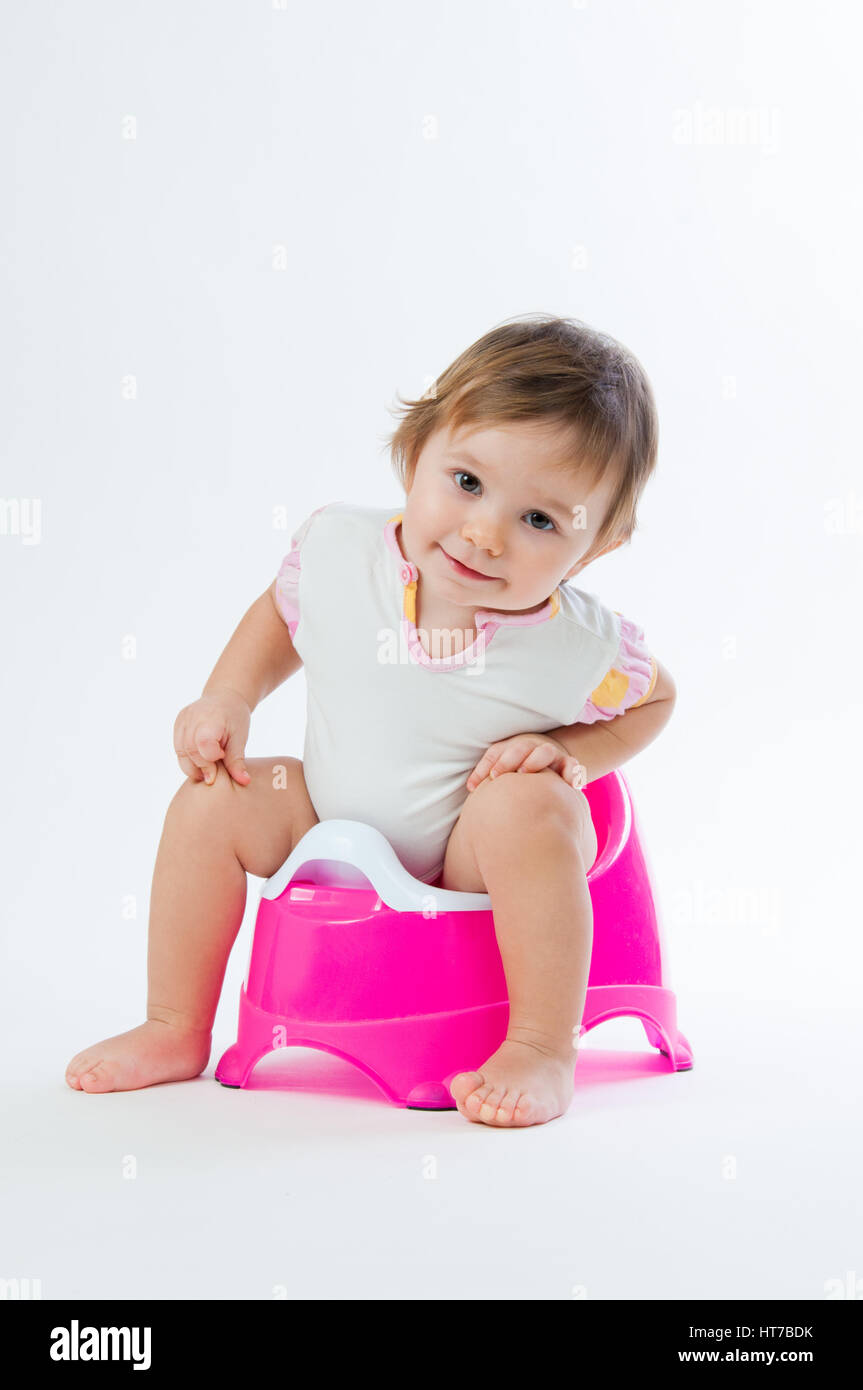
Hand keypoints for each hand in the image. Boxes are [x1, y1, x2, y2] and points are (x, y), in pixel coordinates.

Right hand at [172, 687, 251, 785]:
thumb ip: (237, 761)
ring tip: (208, 767)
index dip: (211, 759)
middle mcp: (192, 717)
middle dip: (202, 767)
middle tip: (215, 772)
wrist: (225, 697)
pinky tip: (201, 759)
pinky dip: (188, 759)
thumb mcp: (240, 738)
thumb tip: (244, 782)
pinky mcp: (177, 724)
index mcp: (210, 718)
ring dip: (193, 766)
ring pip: (181, 753)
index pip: (203, 744)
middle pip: (190, 751)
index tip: (222, 758)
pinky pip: (178, 748)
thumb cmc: (235, 717)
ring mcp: (182, 720)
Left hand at [466, 734, 586, 791]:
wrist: (554, 759)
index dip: (491, 763)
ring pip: (545, 752)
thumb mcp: (504, 767)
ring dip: (535, 761)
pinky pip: (573, 766)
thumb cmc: (520, 768)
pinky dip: (572, 774)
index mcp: (512, 748)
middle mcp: (532, 748)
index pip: (498, 752)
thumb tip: (470, 788)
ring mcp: (551, 755)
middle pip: (521, 748)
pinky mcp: (568, 765)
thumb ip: (487, 775)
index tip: (487, 779)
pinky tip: (569, 785)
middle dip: (510, 760)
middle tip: (499, 775)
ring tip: (526, 773)